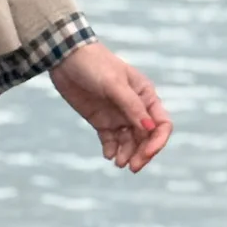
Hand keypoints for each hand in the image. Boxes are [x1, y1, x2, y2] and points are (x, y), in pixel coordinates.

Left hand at [50, 43, 171, 172]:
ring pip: (129, 142)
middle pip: (146, 138)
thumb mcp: (114, 84)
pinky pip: (111, 140)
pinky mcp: (101, 121)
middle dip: (141, 153)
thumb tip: (149, 129)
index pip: (161, 125)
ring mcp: (118, 115)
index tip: (146, 154)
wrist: (66, 58)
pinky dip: (112, 149)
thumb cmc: (95, 64)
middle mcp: (135, 108)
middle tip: (131, 167)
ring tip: (118, 163)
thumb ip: (131, 107)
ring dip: (126, 154)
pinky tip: (108, 155)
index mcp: (146, 96)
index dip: (157, 142)